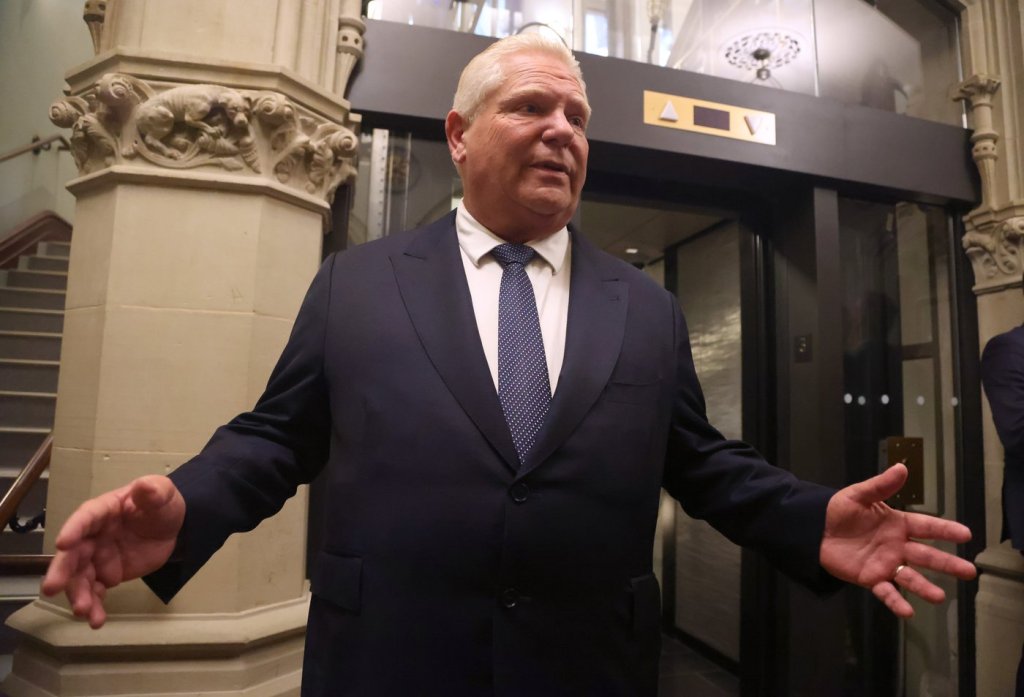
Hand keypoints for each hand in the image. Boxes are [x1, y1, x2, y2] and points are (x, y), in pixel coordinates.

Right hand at [41, 475, 184, 628]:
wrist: (173, 528)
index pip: (86, 518)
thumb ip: (154, 490)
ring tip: (84, 612)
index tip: (63, 543)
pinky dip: (95, 605)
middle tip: (52, 588)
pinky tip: (96, 620)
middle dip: (63, 571)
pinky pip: (96, 591)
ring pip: (81, 578)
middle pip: (74, 553)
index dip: (74, 529)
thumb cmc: (161, 506)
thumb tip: (146, 485)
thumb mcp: (162, 494)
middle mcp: (93, 535)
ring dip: (79, 595)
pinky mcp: (107, 575)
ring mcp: (98, 557)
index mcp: (104, 511)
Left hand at [819, 463, 975, 617]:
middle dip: (947, 564)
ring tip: (940, 597)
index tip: (966, 534)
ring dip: (925, 587)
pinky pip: (886, 592)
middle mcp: (897, 546)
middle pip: (926, 555)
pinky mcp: (871, 578)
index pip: (926, 526)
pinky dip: (897, 602)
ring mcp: (886, 564)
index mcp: (898, 524)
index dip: (945, 530)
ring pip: (911, 577)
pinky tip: (908, 612)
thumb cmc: (839, 511)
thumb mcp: (859, 495)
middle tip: (969, 572)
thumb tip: (901, 467)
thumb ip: (881, 485)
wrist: (814, 529)